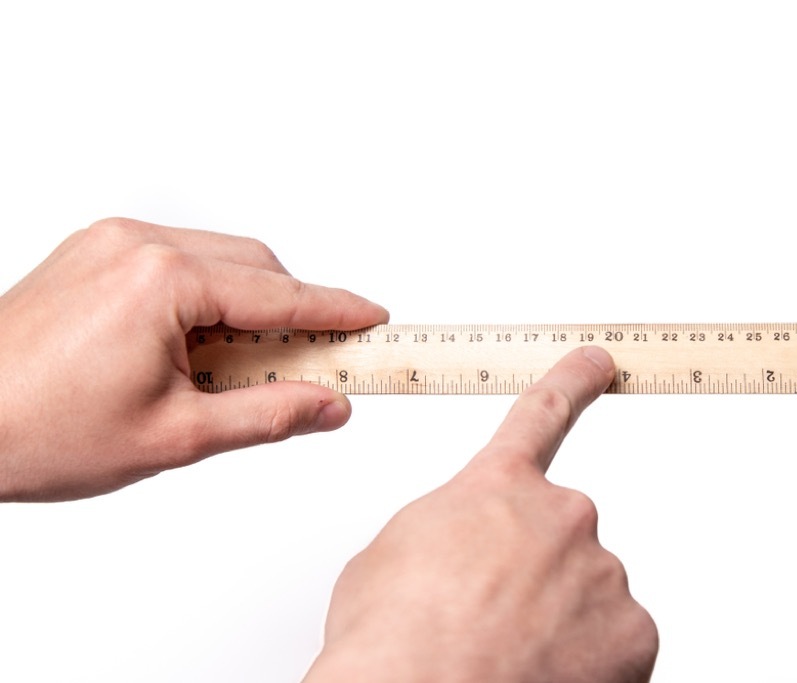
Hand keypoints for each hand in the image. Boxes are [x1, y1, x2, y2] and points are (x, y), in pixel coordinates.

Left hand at [0, 218, 388, 500]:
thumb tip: (330, 405)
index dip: (337, 311)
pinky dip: (207, 299)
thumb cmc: (38, 431)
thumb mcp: (176, 437)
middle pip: (255, 267)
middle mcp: (137, 243)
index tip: (376, 320)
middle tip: (319, 364)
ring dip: (248, 308)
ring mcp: (111, 242)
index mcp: (163, 280)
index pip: (280, 294)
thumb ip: (269, 414)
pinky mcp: (93, 253)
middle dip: (293, 312)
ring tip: (247, 371)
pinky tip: (203, 348)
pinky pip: (177, 262)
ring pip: (218, 261)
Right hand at [304, 347, 658, 682]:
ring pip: (586, 594)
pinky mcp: (632, 632)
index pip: (542, 415)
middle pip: (560, 538)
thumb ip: (449, 528)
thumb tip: (462, 549)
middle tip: (491, 618)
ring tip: (505, 655)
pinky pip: (614, 641)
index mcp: (499, 488)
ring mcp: (602, 573)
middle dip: (534, 573)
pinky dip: (587, 661)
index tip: (600, 362)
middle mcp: (563, 517)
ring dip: (556, 622)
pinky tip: (541, 674)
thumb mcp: (393, 553)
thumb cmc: (394, 638)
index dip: (574, 382)